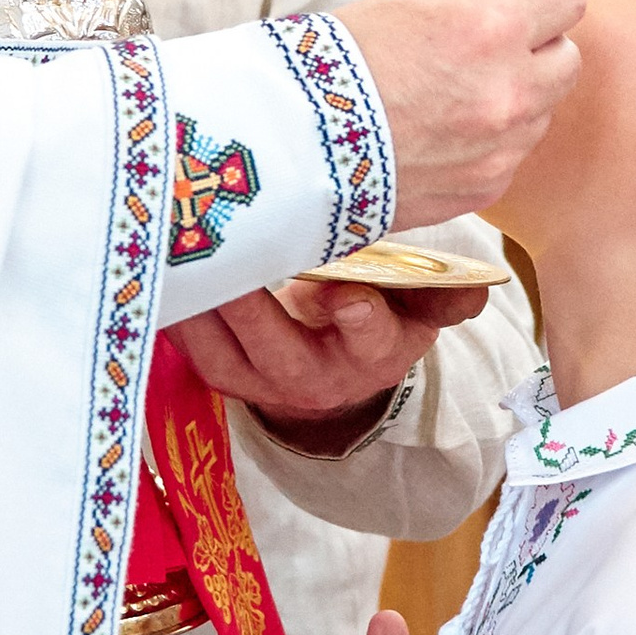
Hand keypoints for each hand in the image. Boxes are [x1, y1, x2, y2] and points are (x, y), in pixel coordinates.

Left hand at [172, 278, 481, 449]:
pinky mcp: (224, 375)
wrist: (334, 365)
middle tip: (229, 253)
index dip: (359, 316)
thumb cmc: (379, 310)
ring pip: (225, 352)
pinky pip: (194, 351)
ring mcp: (264, 382)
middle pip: (279, 346)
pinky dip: (177, 314)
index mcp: (375, 352)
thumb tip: (474, 291)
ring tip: (181, 258)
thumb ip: (445, 292)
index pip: (371, 336)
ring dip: (201, 308)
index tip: (347, 292)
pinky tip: (161, 273)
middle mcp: (318, 377)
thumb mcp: (418, 304)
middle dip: (253, 305)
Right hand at [339, 0, 583, 224]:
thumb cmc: (348, 56)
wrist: (291, 141)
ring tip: (449, 93)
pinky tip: (441, 131)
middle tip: (473, 50)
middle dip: (535, 48)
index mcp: (493, 28)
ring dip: (517, 96)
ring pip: (545, 109)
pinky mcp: (487, 186)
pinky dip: (492, 141)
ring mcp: (501, 146)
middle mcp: (509, 91)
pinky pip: (515, 153)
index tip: (505, 2)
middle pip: (568, 57)